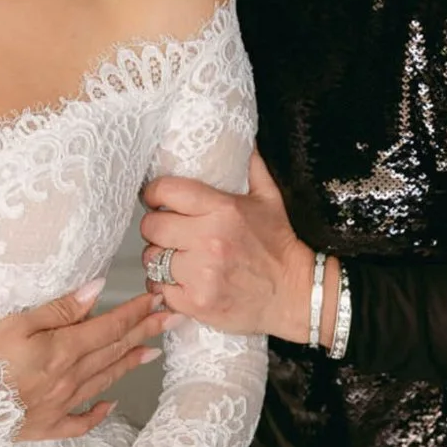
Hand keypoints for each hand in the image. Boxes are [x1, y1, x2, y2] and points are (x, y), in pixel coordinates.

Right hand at [0, 283, 165, 440]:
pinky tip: (109, 403)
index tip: (157, 301)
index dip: (135, 313)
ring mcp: (62, 405)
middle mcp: (70, 378)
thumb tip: (97, 289)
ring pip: (104, 381)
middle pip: (114, 351)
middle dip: (144, 332)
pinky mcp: (48, 426)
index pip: (110, 327)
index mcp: (64, 350)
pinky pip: (82, 421)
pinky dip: (98, 412)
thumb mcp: (17, 323)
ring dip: (129, 364)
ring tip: (151, 352)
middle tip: (170, 321)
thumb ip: (60, 308)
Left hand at [140, 151, 318, 342]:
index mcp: (222, 210)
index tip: (156, 200)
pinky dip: (167, 287)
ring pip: (152, 260)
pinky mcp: (197, 302)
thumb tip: (246, 143)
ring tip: (177, 259)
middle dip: (157, 229)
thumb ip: (253, 169)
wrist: (296, 294)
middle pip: (151, 227)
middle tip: (170, 233)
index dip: (154, 194)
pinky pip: (160, 290)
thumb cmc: (280, 246)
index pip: (166, 191)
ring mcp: (201, 274)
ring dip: (160, 259)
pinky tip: (182, 283)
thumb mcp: (270, 200)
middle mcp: (208, 240)